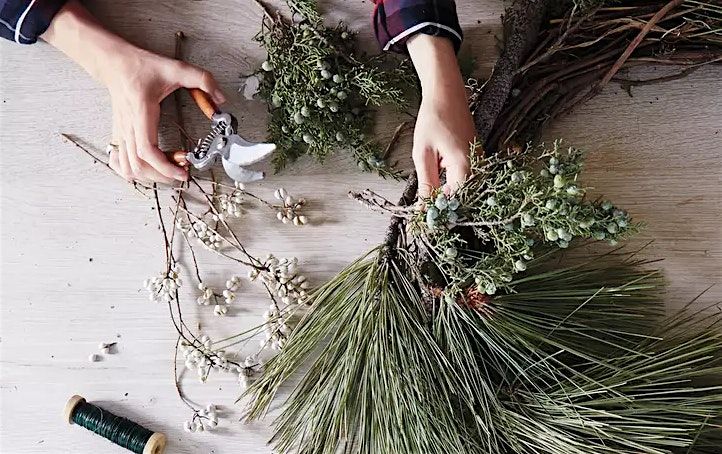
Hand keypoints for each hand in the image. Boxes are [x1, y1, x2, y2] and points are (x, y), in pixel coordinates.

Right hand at [42, 1, 225, 183]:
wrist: (114, 63)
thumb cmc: (142, 66)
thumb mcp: (176, 68)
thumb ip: (202, 79)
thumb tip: (221, 99)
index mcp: (141, 112)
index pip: (147, 150)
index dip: (165, 166)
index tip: (184, 171)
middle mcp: (128, 126)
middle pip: (139, 165)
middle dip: (162, 176)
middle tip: (182, 171)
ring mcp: (120, 133)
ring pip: (128, 168)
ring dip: (149, 177)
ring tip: (169, 170)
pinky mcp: (118, 135)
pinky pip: (119, 163)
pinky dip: (131, 172)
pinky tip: (147, 169)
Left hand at [407, 34, 474, 197]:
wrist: (446, 93)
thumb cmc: (433, 119)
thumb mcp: (423, 153)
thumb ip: (427, 182)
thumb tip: (425, 207)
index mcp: (465, 165)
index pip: (455, 199)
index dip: (440, 211)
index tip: (424, 220)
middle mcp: (476, 164)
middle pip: (462, 195)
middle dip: (443, 205)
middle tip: (423, 213)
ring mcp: (478, 159)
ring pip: (463, 186)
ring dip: (447, 194)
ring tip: (427, 200)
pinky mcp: (475, 154)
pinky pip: (465, 175)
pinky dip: (451, 183)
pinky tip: (437, 184)